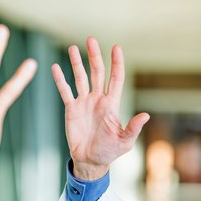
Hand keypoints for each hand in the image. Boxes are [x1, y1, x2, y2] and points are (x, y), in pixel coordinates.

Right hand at [51, 37, 148, 180]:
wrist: (89, 160)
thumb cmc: (109, 151)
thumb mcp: (124, 141)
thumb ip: (133, 128)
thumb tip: (145, 115)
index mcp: (111, 104)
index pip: (115, 78)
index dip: (116, 63)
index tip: (116, 47)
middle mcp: (97, 99)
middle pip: (96, 72)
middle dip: (94, 56)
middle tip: (90, 40)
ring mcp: (84, 102)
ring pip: (80, 77)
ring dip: (76, 63)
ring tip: (72, 48)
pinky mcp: (71, 109)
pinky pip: (65, 91)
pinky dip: (60, 80)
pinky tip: (55, 68)